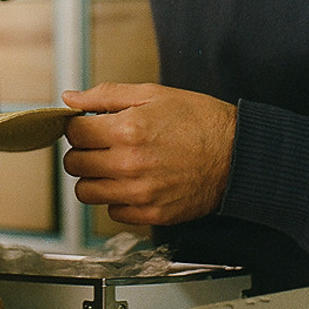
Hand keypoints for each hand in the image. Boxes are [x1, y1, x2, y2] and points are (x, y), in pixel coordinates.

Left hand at [62, 83, 236, 225]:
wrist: (236, 153)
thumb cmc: (198, 119)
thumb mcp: (152, 93)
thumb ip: (106, 95)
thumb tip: (71, 98)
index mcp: (128, 130)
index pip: (74, 133)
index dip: (78, 126)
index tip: (88, 125)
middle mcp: (129, 165)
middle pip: (75, 164)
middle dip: (83, 150)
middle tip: (100, 143)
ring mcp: (140, 194)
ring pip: (86, 192)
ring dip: (94, 177)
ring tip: (113, 164)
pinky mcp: (151, 215)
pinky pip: (113, 211)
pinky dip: (116, 198)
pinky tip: (132, 181)